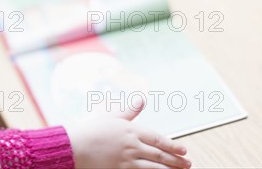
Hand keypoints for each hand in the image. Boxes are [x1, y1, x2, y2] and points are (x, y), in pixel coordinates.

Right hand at [65, 99, 190, 168]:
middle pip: (159, 155)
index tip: (184, 150)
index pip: (158, 139)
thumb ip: (129, 110)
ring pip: (154, 168)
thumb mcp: (111, 116)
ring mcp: (127, 161)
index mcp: (131, 131)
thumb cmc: (91, 130)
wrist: (75, 146)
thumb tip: (142, 99)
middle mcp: (132, 146)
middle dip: (176, 160)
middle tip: (187, 164)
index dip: (173, 145)